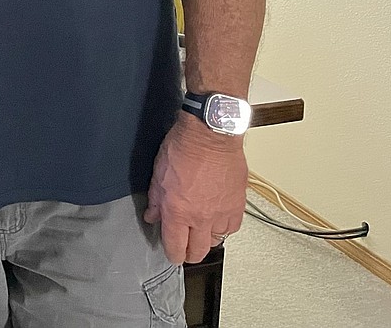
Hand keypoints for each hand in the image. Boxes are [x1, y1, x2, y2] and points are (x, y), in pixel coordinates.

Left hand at [144, 113, 247, 263]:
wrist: (211, 135)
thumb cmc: (184, 147)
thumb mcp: (158, 173)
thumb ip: (155, 199)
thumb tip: (153, 215)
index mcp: (178, 211)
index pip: (175, 247)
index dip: (172, 254)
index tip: (171, 253)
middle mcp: (201, 217)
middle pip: (198, 252)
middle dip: (189, 254)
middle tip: (185, 248)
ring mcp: (221, 213)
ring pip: (216, 242)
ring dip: (206, 240)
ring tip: (200, 232)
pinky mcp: (237, 206)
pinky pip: (232, 228)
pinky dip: (224, 228)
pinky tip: (217, 221)